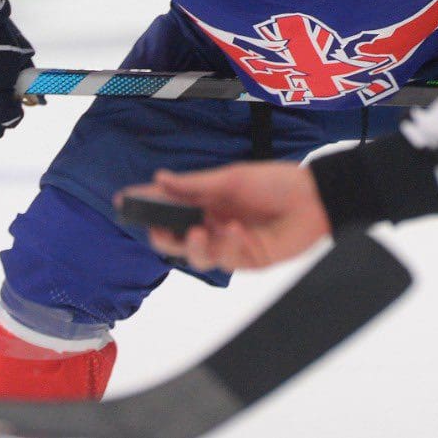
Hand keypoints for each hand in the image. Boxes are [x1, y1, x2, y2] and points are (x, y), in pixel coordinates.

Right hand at [123, 162, 332, 271]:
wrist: (314, 200)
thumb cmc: (275, 182)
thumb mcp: (231, 178)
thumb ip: (194, 184)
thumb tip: (160, 177)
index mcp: (206, 200)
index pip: (168, 203)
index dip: (145, 203)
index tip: (123, 200)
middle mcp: (213, 223)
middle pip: (175, 238)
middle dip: (163, 236)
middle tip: (160, 228)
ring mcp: (228, 243)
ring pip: (196, 256)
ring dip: (194, 245)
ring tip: (201, 230)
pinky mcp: (246, 260)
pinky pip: (225, 259)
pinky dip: (227, 245)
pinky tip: (238, 231)